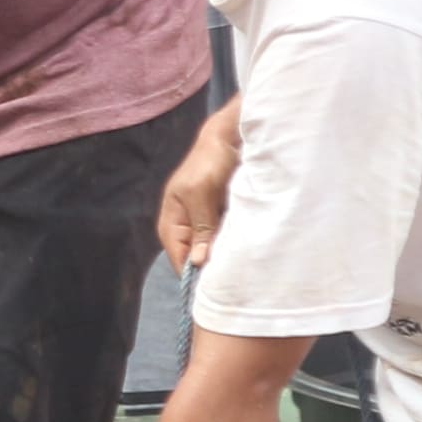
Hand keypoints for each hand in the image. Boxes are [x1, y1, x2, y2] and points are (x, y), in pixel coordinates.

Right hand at [159, 103, 242, 273]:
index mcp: (171, 223)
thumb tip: (198, 262)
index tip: (218, 283)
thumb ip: (201, 228)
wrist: (230, 138)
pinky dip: (237, 240)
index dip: (197, 274)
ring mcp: (204, 223)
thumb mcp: (201, 194)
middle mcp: (186, 227)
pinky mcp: (221, 218)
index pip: (180, 260)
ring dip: (228, 251)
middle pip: (197, 258)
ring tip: (245, 256)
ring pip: (214, 249)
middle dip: (214, 264)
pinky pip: (227, 237)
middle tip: (236, 271)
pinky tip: (250, 241)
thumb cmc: (209, 162)